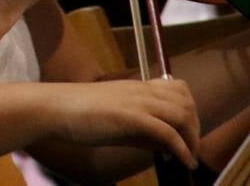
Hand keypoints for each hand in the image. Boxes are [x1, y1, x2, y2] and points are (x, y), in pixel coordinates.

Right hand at [50, 78, 199, 169]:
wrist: (55, 108)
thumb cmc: (78, 112)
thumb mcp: (115, 117)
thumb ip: (141, 127)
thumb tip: (166, 144)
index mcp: (136, 87)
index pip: (178, 88)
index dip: (189, 109)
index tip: (186, 131)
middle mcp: (141, 90)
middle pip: (186, 101)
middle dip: (195, 126)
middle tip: (190, 147)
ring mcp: (137, 102)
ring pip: (182, 113)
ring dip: (192, 138)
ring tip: (187, 156)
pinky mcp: (131, 117)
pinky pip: (167, 132)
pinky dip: (181, 149)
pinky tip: (181, 162)